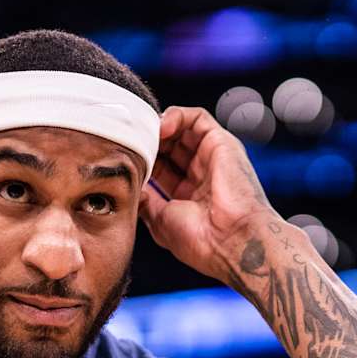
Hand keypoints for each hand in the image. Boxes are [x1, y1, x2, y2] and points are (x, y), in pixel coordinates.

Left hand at [139, 106, 279, 282]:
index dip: (143, 162)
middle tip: (131, 147)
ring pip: (181, 129)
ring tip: (145, 136)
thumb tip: (133, 186)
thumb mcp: (161, 222)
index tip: (125, 163)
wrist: (232, 241)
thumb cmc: (203, 241)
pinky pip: (197, 117)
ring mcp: (212, 158)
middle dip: (148, 144)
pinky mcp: (222, 142)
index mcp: (189, 196)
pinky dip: (176, 116)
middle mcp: (202, 174)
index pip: (160, 168)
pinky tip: (161, 129)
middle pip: (169, 147)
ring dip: (159, 128)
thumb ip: (146, 200)